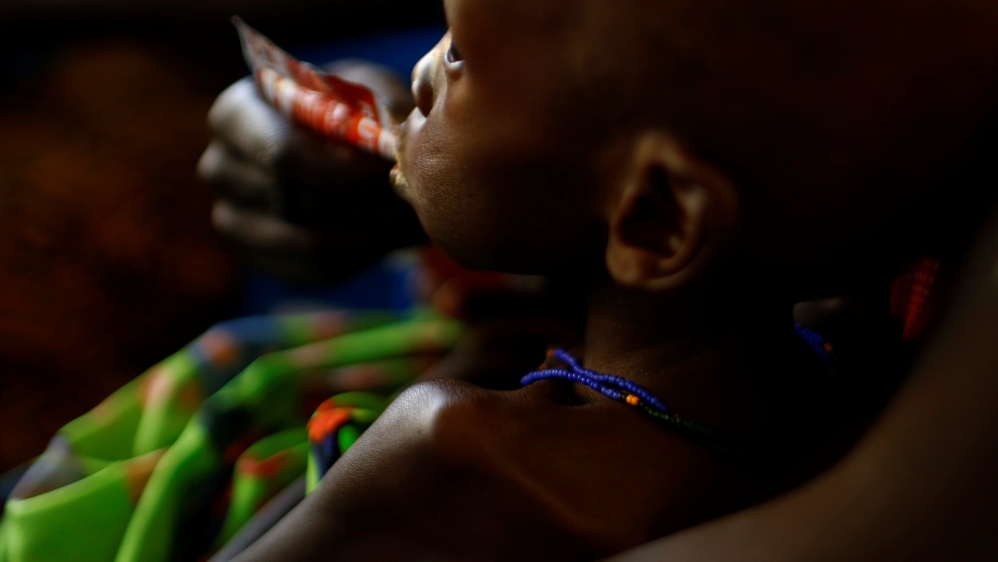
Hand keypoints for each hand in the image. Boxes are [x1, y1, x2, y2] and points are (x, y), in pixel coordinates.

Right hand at [198, 60, 424, 282]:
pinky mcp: (261, 257)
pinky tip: (389, 235)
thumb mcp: (366, 91)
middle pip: (294, 202)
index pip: (281, 154)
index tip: (389, 172)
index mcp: (235, 114)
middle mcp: (220, 168)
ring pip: (307, 243)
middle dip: (360, 204)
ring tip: (406, 217)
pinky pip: (315, 268)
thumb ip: (378, 109)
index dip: (341, 170)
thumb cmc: (350, 109)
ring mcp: (232, 219)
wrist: (334, 145)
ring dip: (366, 234)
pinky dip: (360, 256)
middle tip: (408, 199)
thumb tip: (394, 145)